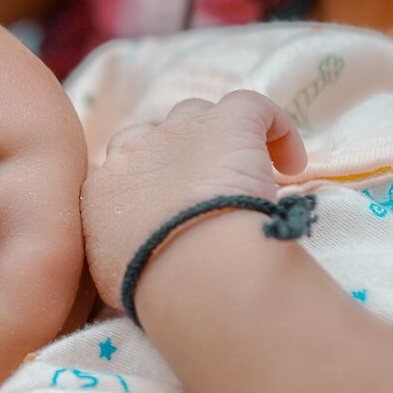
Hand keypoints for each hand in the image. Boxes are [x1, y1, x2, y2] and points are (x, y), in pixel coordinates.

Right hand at [81, 90, 306, 307]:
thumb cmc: (152, 286)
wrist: (191, 267)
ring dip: (219, 138)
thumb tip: (129, 263)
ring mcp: (180, 131)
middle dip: (179, 154)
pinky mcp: (228, 122)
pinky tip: (291, 161)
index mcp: (101, 189)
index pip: (120, 169)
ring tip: (248, 174)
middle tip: (207, 191)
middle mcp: (133, 150)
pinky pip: (253, 106)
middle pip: (156, 135)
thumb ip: (116, 257)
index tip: (173, 209)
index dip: (149, 183)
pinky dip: (274, 126)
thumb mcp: (113, 279)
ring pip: (200, 114)